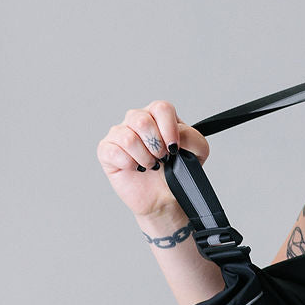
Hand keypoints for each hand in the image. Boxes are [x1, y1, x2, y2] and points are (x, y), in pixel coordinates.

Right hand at [97, 102, 209, 219]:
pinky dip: (129, 164)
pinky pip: (113, 151)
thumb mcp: (198, 152)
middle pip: (142, 120)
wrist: (165, 197)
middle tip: (163, 158)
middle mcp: (137, 120)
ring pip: (128, 137)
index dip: (169, 129)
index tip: (175, 148)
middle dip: (156, 145)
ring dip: (144, 157)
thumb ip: (193, 137)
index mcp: (159, 116)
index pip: (161, 108)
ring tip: (151, 165)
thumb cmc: (178, 171)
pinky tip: (136, 168)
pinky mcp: (107, 150)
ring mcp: (120, 134)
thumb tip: (177, 132)